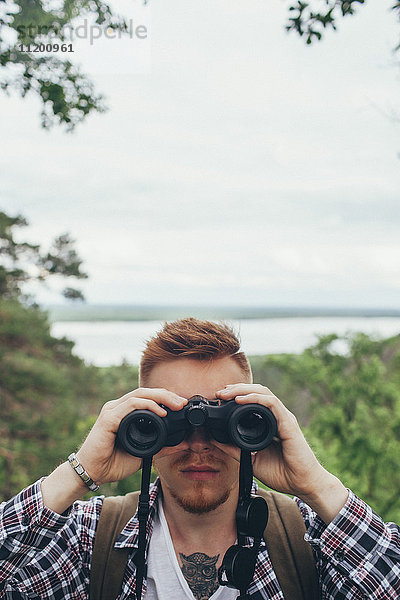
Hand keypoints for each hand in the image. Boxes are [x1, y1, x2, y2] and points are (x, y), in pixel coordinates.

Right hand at [76, 388, 186, 484]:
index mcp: (124, 412)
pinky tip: (160, 412)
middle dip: (167, 395)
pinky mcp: (108, 418)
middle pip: (146, 392)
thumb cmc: (113, 463)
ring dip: (161, 397)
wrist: (93, 474)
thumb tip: (182, 442)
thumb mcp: (144, 453)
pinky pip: (131, 405)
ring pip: (140, 394)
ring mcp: (112, 410)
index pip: (147, 397)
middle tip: (182, 402)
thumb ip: (161, 447)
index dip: (166, 398)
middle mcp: (117, 407)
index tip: (182, 405)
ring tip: (176, 404)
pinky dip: (148, 406)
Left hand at [216, 384, 347, 521]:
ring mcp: (283, 418)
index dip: (236, 395)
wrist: (303, 484)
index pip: (253, 400)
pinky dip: (255, 398)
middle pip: (257, 392)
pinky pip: (272, 404)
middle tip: (219, 392)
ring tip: (227, 392)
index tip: (219, 398)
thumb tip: (215, 440)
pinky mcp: (288, 423)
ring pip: (263, 393)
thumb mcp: (251, 459)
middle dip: (236, 388)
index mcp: (269, 423)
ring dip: (243, 389)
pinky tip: (241, 400)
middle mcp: (277, 417)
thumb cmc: (282, 472)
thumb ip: (235, 449)